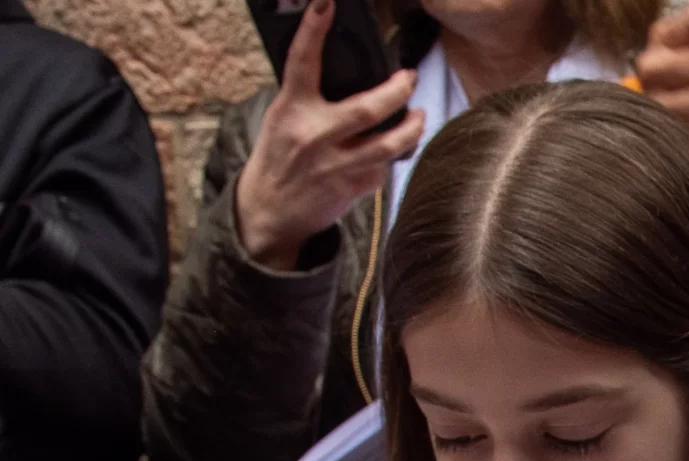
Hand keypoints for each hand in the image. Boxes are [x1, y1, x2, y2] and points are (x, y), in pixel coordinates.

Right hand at [234, 0, 427, 270]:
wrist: (270, 211)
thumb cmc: (279, 157)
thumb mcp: (282, 117)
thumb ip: (308, 95)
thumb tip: (343, 69)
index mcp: (291, 109)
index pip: (302, 62)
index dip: (313, 30)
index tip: (326, 3)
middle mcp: (313, 136)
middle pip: (368, 108)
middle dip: (398, 90)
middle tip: (409, 78)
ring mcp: (335, 165)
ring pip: (388, 143)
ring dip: (412, 127)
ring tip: (418, 115)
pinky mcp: (351, 188)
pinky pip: (383, 168)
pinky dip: (393, 156)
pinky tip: (395, 148)